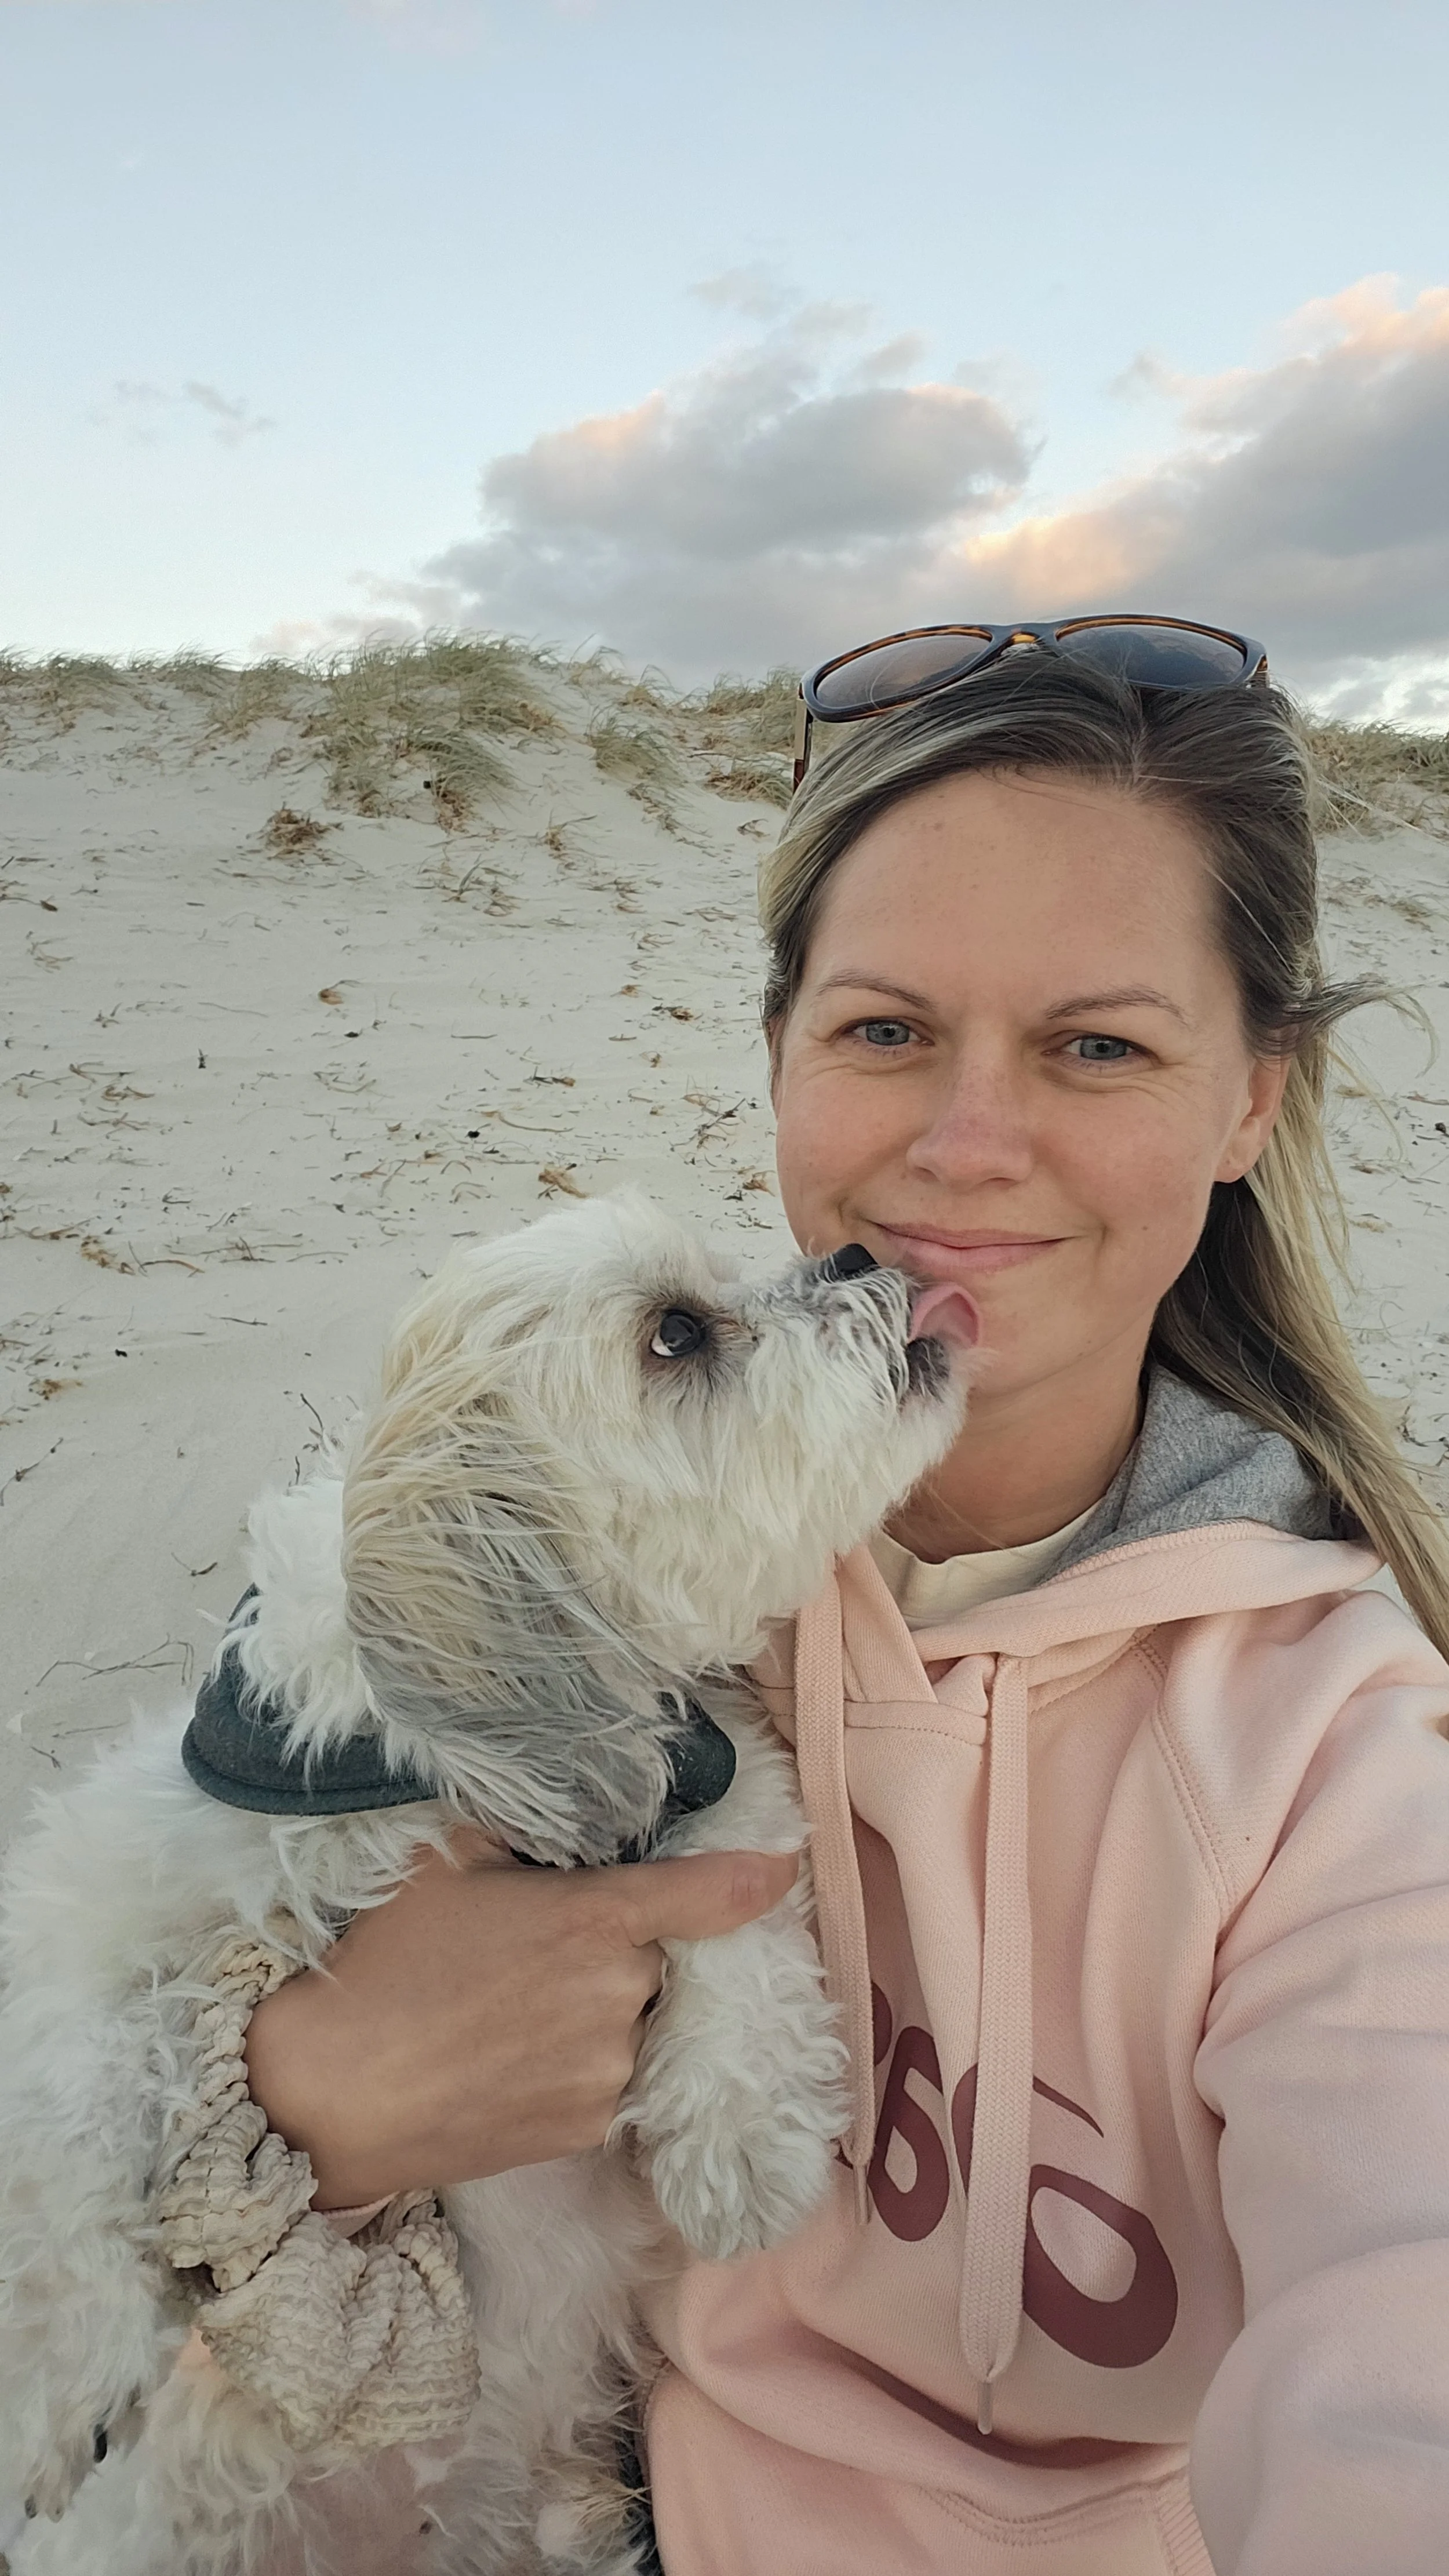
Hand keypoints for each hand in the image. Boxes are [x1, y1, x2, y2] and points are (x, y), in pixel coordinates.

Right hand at [244, 1832, 798, 2208]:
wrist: (328, 2094)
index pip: (710, 1894)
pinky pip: (610, 2080)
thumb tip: (559, 1812)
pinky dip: (577, 2062)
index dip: (758, 1877)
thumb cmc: (382, 1961)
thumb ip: (521, 1831)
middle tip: (536, 1950)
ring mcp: (608, 2072)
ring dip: (596, 2010)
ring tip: (508, 2011)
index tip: (785, 1865)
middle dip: (617, 1950)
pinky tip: (510, 2056)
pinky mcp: (588, 2133)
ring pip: (633, 2021)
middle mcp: (621, 1998)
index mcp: (595, 1920)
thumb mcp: (445, 1859)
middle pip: (656, 1960)